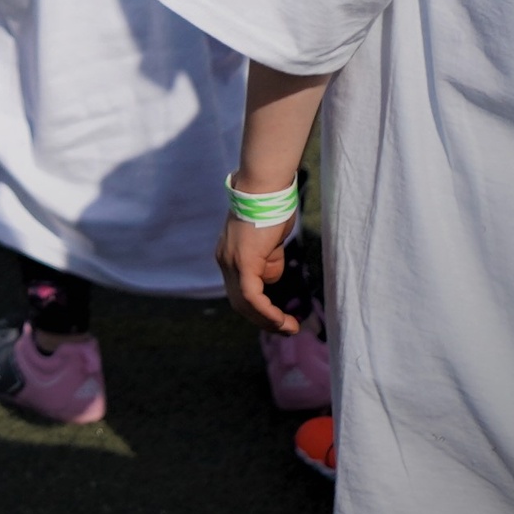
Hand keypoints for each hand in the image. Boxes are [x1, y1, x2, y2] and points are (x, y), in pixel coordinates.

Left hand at [215, 212, 300, 331]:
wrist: (265, 185)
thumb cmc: (271, 205)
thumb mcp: (268, 241)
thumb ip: (266, 260)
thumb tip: (268, 275)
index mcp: (228, 254)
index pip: (238, 291)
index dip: (257, 309)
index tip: (277, 318)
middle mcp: (225, 260)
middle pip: (239, 302)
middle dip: (263, 320)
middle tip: (285, 328)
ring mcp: (231, 261)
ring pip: (244, 303)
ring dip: (268, 320)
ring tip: (289, 327)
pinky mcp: (243, 261)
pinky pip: (252, 296)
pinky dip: (266, 312)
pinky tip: (282, 321)